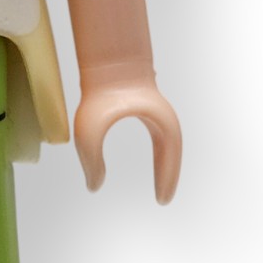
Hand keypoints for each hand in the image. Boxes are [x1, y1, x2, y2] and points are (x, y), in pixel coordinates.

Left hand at [73, 75, 181, 202]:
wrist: (105, 60)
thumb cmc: (99, 93)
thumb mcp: (89, 132)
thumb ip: (91, 161)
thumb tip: (94, 186)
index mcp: (159, 124)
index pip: (170, 157)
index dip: (167, 179)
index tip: (162, 201)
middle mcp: (163, 119)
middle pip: (172, 153)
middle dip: (169, 176)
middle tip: (163, 200)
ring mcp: (156, 112)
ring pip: (167, 146)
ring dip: (165, 165)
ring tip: (160, 186)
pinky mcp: (146, 107)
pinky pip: (158, 137)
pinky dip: (159, 154)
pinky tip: (154, 164)